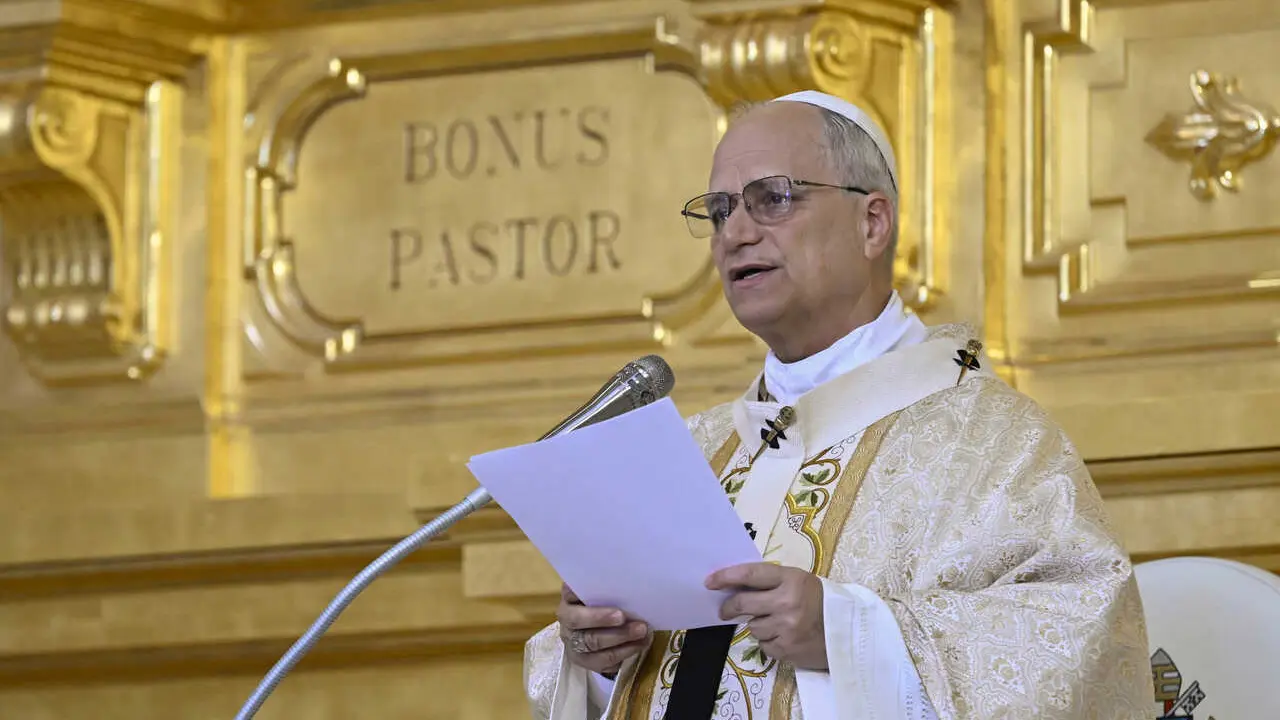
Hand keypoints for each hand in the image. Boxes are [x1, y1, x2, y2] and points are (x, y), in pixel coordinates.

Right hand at [557, 584, 650, 675]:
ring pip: (592, 644)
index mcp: (569, 601)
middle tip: (624, 616)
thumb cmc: (606, 607)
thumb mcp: (604, 596)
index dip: (580, 592)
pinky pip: (603, 661)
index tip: (601, 592)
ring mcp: (574, 645)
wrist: (603, 634)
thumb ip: (609, 591)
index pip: (569, 593)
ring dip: (620, 638)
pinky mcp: (586, 663)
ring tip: (642, 632)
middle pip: (577, 621)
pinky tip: (640, 645)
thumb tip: (630, 584)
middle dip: (602, 619)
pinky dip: (624, 653)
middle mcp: (567, 623)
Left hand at [706, 563, 827, 669]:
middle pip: (743, 603)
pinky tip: (785, 637)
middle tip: (725, 611)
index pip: (750, 574)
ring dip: (758, 625)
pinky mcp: (787, 649)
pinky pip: (764, 645)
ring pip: (753, 627)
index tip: (709, 582)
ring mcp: (786, 627)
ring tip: (778, 624)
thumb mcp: (800, 582)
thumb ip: (772, 583)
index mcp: (791, 579)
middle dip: (729, 607)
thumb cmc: (821, 602)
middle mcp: (787, 602)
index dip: (726, 577)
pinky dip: (770, 642)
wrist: (849, 632)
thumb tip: (735, 586)